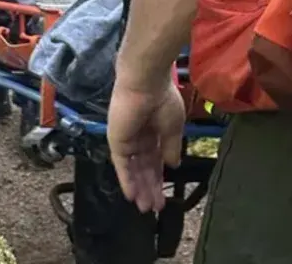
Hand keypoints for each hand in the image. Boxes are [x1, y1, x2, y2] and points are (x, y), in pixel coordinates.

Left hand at [107, 73, 185, 212]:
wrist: (146, 83)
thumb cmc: (163, 100)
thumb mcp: (174, 127)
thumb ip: (171, 148)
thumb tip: (173, 166)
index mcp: (154, 132)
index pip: (155, 160)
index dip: (159, 178)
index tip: (164, 196)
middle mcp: (139, 138)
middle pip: (144, 168)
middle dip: (149, 188)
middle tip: (154, 208)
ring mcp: (126, 140)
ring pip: (133, 170)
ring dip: (139, 189)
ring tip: (145, 207)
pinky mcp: (117, 141)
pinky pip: (121, 165)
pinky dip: (126, 180)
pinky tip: (132, 196)